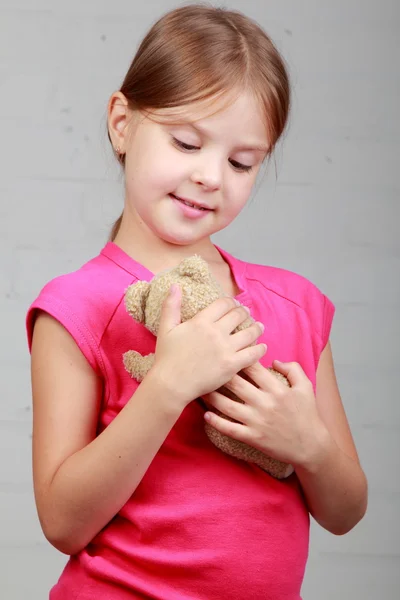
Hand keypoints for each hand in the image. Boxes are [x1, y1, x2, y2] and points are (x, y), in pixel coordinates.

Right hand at [152, 285, 266, 405]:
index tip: (233, 304)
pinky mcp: (232, 365)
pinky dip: (260, 349)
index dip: (231, 302)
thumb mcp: (165, 328)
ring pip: (249, 333)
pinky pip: (252, 354)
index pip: (223, 304)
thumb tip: (174, 286)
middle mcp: (216, 332)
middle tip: (247, 314)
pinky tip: (262, 347)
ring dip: (257, 328)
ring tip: (260, 327)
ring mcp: (226, 349)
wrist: (172, 384)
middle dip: (244, 312)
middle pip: (238, 315)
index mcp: (201, 321)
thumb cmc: (167, 357)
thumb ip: (171, 306)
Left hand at [202, 360, 329, 469]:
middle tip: (205, 366)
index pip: (252, 367)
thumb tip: (274, 359)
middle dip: (218, 373)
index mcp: (276, 388)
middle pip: (235, 383)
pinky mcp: (253, 437)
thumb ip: (292, 368)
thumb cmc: (307, 414)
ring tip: (200, 388)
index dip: (237, 357)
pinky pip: (230, 429)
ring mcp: (257, 421)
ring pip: (227, 406)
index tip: (226, 352)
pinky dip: (216, 422)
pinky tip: (205, 414)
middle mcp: (264, 403)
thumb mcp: (305, 386)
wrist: (311, 446)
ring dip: (211, 396)